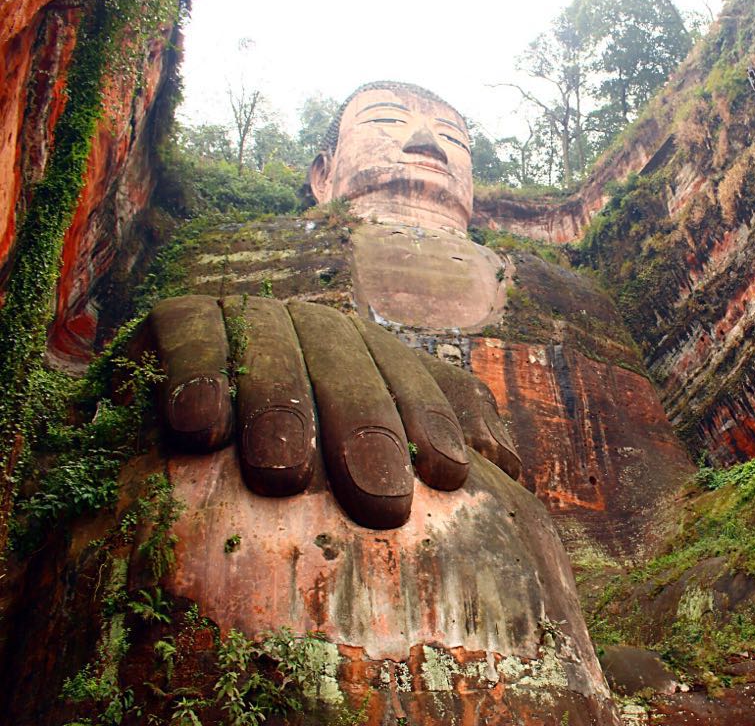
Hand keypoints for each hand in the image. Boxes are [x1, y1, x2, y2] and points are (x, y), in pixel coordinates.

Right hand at [147, 295, 520, 528]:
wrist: (180, 419)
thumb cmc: (299, 454)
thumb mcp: (373, 446)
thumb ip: (442, 438)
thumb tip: (509, 463)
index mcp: (369, 353)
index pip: (412, 378)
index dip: (435, 422)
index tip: (453, 476)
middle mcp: (316, 328)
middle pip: (351, 365)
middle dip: (369, 429)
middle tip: (380, 503)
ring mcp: (251, 317)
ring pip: (275, 349)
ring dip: (281, 409)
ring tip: (282, 476)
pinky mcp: (179, 317)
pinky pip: (191, 333)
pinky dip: (197, 375)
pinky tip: (200, 431)